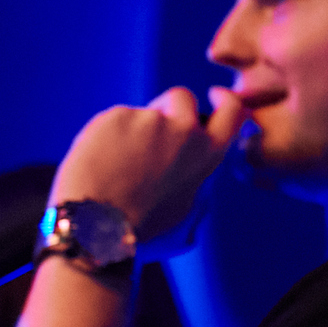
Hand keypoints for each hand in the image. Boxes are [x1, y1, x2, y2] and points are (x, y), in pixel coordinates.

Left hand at [50, 86, 247, 244]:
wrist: (95, 228)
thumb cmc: (140, 231)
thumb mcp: (185, 212)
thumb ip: (195, 181)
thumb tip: (194, 169)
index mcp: (207, 154)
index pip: (232, 111)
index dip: (224, 100)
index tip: (215, 95)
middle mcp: (184, 130)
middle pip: (181, 98)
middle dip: (168, 108)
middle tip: (150, 134)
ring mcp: (148, 119)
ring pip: (140, 114)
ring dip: (130, 132)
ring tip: (114, 170)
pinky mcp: (114, 116)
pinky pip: (112, 121)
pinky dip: (105, 138)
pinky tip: (97, 166)